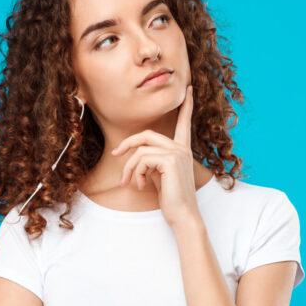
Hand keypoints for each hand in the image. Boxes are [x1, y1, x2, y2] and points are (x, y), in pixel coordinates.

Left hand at [110, 85, 197, 227]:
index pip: (184, 123)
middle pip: (147, 134)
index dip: (187, 106)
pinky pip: (142, 159)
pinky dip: (136, 172)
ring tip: (127, 182)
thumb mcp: (160, 175)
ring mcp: (177, 152)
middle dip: (127, 143)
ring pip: (140, 150)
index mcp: (182, 149)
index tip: (191, 90)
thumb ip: (153, 161)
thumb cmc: (170, 199)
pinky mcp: (170, 160)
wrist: (182, 214)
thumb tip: (136, 158)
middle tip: (115, 153)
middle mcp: (182, 148)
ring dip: (129, 167)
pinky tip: (141, 185)